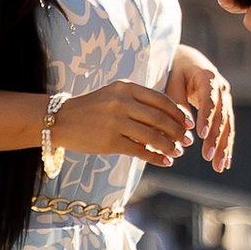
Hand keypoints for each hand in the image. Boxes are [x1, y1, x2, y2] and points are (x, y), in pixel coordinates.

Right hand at [50, 80, 192, 164]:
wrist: (61, 120)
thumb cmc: (93, 108)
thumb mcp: (115, 96)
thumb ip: (139, 103)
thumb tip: (170, 121)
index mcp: (126, 88)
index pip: (160, 100)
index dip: (178, 113)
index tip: (189, 123)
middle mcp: (121, 102)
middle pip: (160, 118)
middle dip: (178, 131)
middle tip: (187, 140)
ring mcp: (115, 122)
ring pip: (152, 136)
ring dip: (169, 146)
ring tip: (177, 152)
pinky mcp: (110, 142)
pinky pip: (140, 151)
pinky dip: (156, 157)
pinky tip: (165, 161)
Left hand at [166, 47, 234, 174]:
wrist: (187, 60)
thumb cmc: (176, 70)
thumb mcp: (172, 82)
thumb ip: (178, 104)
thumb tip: (185, 130)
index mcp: (208, 77)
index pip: (209, 100)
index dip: (207, 118)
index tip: (201, 135)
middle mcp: (222, 88)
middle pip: (222, 116)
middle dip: (216, 138)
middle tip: (208, 157)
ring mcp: (226, 99)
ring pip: (227, 125)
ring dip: (223, 146)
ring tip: (218, 166)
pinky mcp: (224, 109)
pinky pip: (227, 128)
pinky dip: (226, 145)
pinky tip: (224, 162)